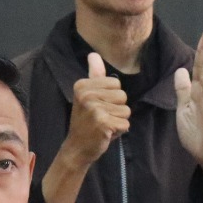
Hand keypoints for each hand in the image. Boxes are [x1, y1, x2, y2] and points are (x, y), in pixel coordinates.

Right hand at [63, 53, 130, 168]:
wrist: (76, 148)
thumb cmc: (85, 122)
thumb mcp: (87, 96)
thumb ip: (94, 75)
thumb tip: (94, 54)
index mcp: (82, 85)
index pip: (116, 84)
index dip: (111, 98)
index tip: (97, 107)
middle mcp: (87, 95)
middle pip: (123, 96)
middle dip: (116, 109)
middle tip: (100, 118)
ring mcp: (95, 109)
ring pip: (126, 110)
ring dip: (118, 121)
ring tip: (103, 125)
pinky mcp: (103, 123)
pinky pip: (125, 123)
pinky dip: (119, 131)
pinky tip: (105, 133)